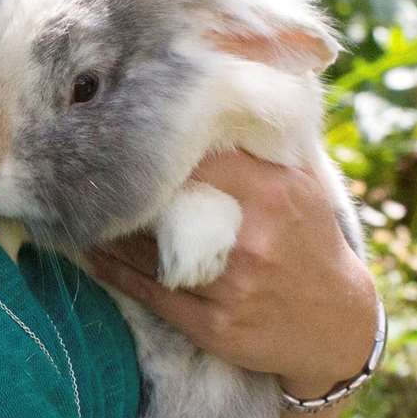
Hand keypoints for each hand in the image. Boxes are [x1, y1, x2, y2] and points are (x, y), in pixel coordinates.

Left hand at [84, 148, 377, 397]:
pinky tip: (92, 253)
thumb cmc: (310, 240)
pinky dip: (115, 271)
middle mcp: (253, 241)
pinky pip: (151, 293)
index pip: (199, 160)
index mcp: (273, 194)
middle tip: (85, 171)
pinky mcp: (216, 327)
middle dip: (123, 191)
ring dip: (109, 231)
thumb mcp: (300, 185)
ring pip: (149, 252)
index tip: (120, 135)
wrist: (338, 324)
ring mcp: (234, 288)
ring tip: (79, 209)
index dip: (155, 148)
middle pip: (165, 208)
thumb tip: (217, 90)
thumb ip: (259, 146)